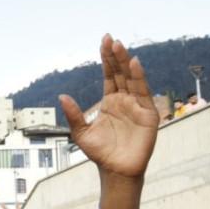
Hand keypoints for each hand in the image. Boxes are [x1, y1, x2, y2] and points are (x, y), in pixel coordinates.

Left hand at [60, 35, 158, 179]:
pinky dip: (139, 77)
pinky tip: (134, 64)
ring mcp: (137, 105)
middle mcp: (125, 100)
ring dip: (126, 62)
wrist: (115, 170)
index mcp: (110, 101)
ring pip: (132, 79)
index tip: (103, 41)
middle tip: (109, 38)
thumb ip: (73, 114)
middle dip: (115, 56)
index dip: (106, 59)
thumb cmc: (100, 153)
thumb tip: (61, 96)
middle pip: (120, 73)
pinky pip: (143, 93)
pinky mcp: (148, 114)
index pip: (109, 75)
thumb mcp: (81, 133)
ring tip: (119, 46)